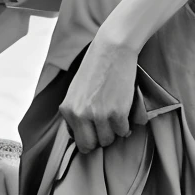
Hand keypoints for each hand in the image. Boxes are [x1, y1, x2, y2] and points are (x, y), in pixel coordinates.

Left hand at [59, 29, 138, 153]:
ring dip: (115, 130)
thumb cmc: (95, 68)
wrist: (111, 50)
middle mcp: (80, 115)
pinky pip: (124, 131)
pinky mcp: (117, 113)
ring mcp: (98, 115)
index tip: (97, 131)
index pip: (78, 141)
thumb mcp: (76, 92)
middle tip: (108, 125)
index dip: (90, 138)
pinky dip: (127, 123)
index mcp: (67, 110)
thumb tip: (83, 136)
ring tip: (116, 113)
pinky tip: (124, 108)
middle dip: (102, 138)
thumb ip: (77, 113)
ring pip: (109, 139)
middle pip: (92, 145)